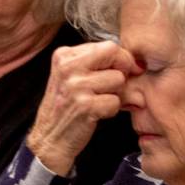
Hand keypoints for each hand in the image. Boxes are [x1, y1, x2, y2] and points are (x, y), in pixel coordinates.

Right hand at [27, 40, 136, 175]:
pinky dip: (111, 111)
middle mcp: (68, 67)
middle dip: (121, 73)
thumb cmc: (66, 108)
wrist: (50, 138)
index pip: (108, 45)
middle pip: (115, 57)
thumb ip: (96, 64)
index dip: (121, 59)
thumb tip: (134, 62)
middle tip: (110, 88)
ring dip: (115, 94)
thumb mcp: (72, 77)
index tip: (122, 71)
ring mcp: (76, 86)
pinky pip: (116, 102)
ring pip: (118, 80)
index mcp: (64, 55)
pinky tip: (97, 114)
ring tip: (99, 102)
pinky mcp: (86, 106)